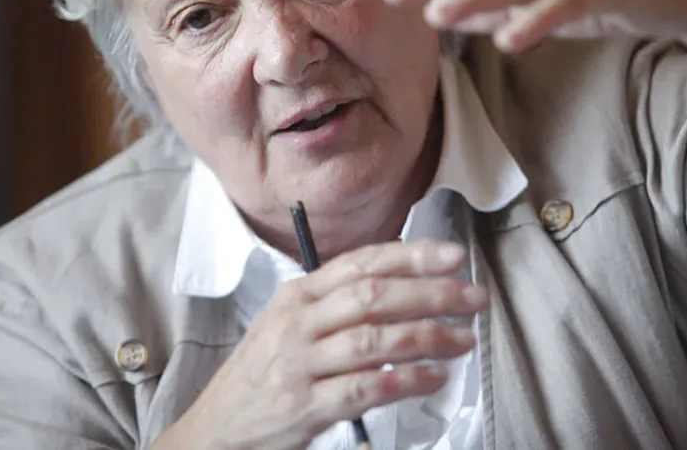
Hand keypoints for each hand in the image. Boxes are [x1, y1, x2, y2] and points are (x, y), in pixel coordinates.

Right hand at [154, 240, 485, 449]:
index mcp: (296, 295)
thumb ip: (333, 305)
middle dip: (431, 293)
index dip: (412, 255)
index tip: (453, 256)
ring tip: (463, 340)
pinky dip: (404, 381)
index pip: (361, 263)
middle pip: (374, 296)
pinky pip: (363, 389)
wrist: (214, 430)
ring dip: (427, 337)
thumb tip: (402, 287)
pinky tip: (433, 378)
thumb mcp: (286, 326)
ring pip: (373, 339)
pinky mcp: (304, 406)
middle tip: (473, 298)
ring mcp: (299, 364)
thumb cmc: (260, 376)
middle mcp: (297, 323)